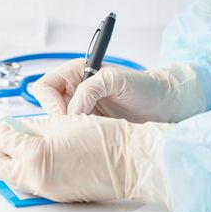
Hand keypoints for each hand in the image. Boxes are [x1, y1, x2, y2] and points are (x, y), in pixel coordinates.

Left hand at [0, 114, 173, 204]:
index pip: (1, 139)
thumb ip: (34, 125)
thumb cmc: (103, 138)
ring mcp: (46, 190)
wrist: (129, 161)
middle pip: (0, 165)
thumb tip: (17, 125)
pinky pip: (32, 182)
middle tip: (4, 134)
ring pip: (15, 175)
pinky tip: (42, 154)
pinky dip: (29, 167)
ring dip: (13, 158)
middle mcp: (36, 178)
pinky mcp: (56, 195)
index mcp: (35, 156)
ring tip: (25, 142)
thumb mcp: (63, 122)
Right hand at [31, 59, 206, 122]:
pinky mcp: (89, 125)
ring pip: (59, 123)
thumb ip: (90, 88)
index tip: (66, 116)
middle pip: (48, 106)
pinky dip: (77, 137)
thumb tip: (71, 111)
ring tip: (88, 132)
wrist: (164, 107)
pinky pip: (72, 133)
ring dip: (68, 129)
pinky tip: (92, 138)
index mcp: (76, 73)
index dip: (50, 102)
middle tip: (76, 128)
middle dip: (58, 118)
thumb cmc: (144, 87)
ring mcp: (82, 109)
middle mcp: (75, 90)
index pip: (46, 86)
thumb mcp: (116, 80)